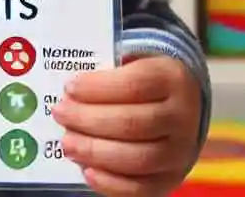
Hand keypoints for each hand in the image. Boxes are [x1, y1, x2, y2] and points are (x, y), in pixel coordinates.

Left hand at [51, 56, 201, 196]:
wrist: (184, 105)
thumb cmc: (147, 81)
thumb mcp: (136, 61)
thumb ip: (109, 69)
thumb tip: (76, 86)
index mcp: (171, 79)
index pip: (133, 85)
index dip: (97, 88)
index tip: (70, 87)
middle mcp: (181, 117)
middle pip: (132, 123)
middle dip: (89, 120)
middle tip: (60, 114)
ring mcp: (180, 152)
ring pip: (138, 158)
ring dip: (96, 152)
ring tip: (67, 143)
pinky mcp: (172, 179)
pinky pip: (143, 188)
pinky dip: (112, 183)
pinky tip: (88, 171)